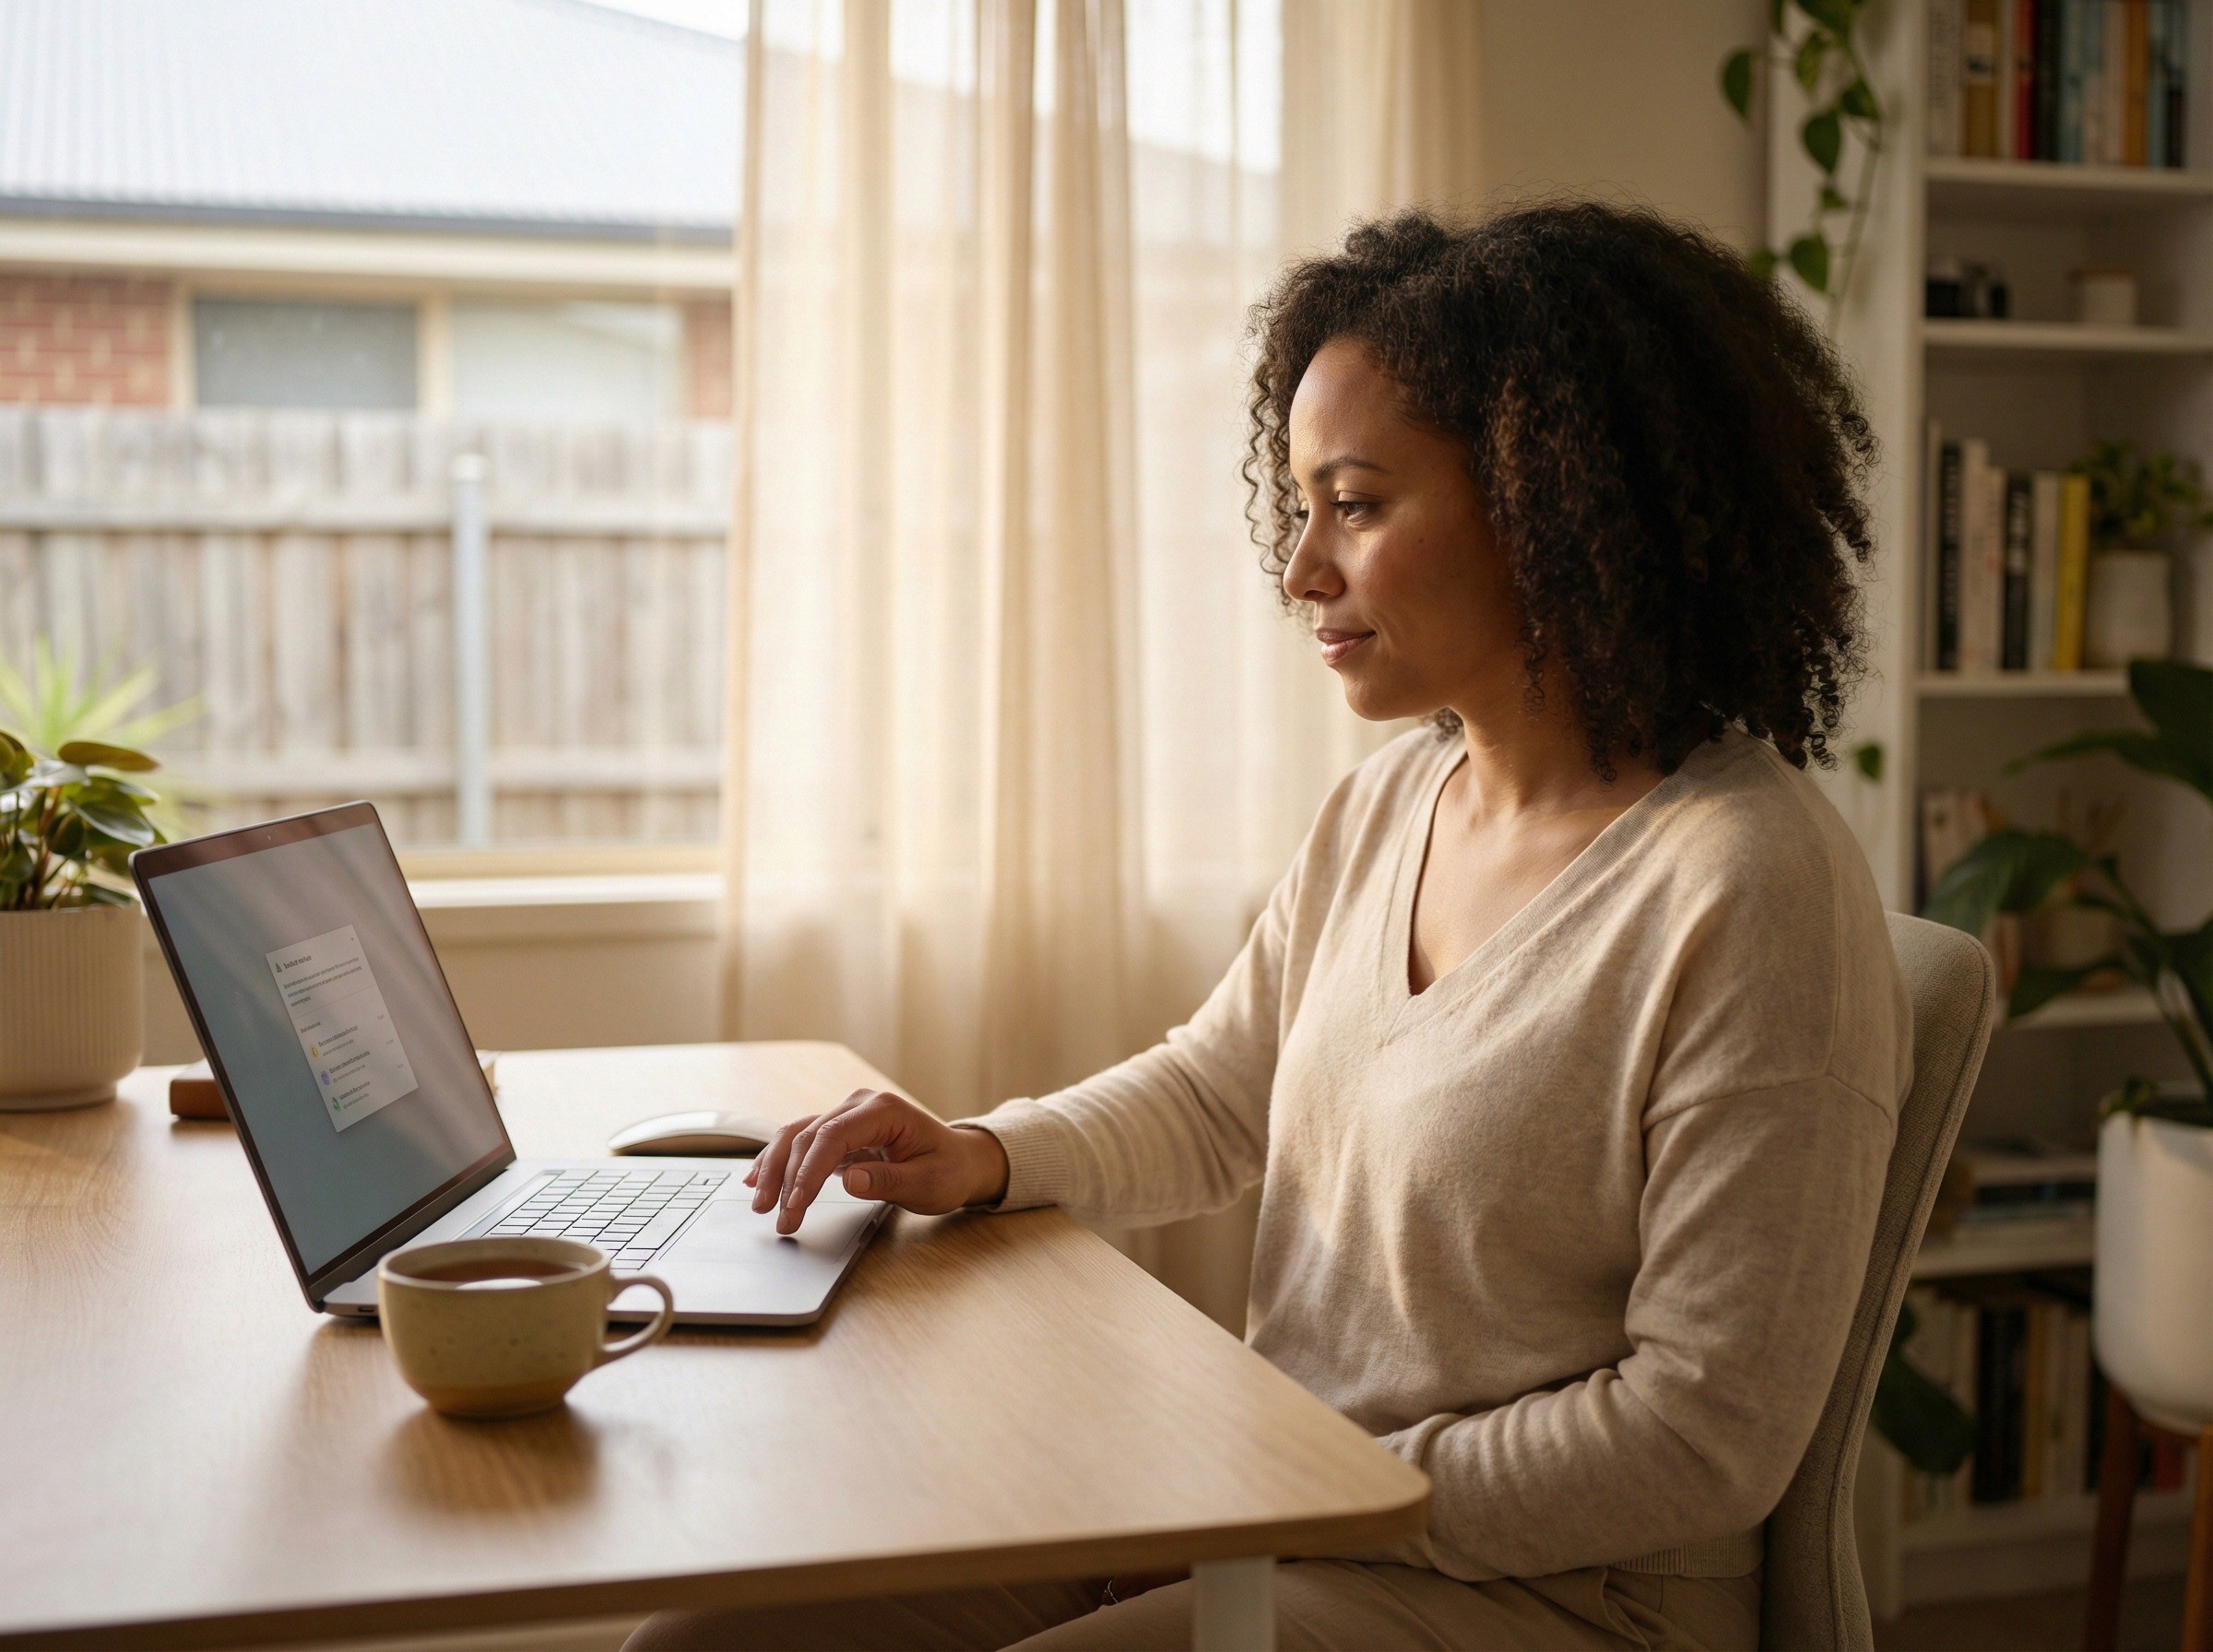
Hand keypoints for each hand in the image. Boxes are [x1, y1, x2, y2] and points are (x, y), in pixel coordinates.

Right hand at [745, 1088, 1010, 1234]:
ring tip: (760, 1204)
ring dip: (774, 1169)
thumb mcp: (927, 1183)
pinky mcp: (839, 1132)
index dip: (808, 1171)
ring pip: (796, 1136)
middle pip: (807, 1136)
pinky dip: (778, 1161)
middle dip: (788, 1179)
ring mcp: (847, 1115)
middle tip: (780, 1219)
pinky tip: (757, 1179)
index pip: (832, 1137)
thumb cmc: (948, 1170)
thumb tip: (850, 1180)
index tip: (796, 1205)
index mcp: (883, 1110)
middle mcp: (859, 1105)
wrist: (960, 1161)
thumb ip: (888, 1180)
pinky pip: (801, 1142)